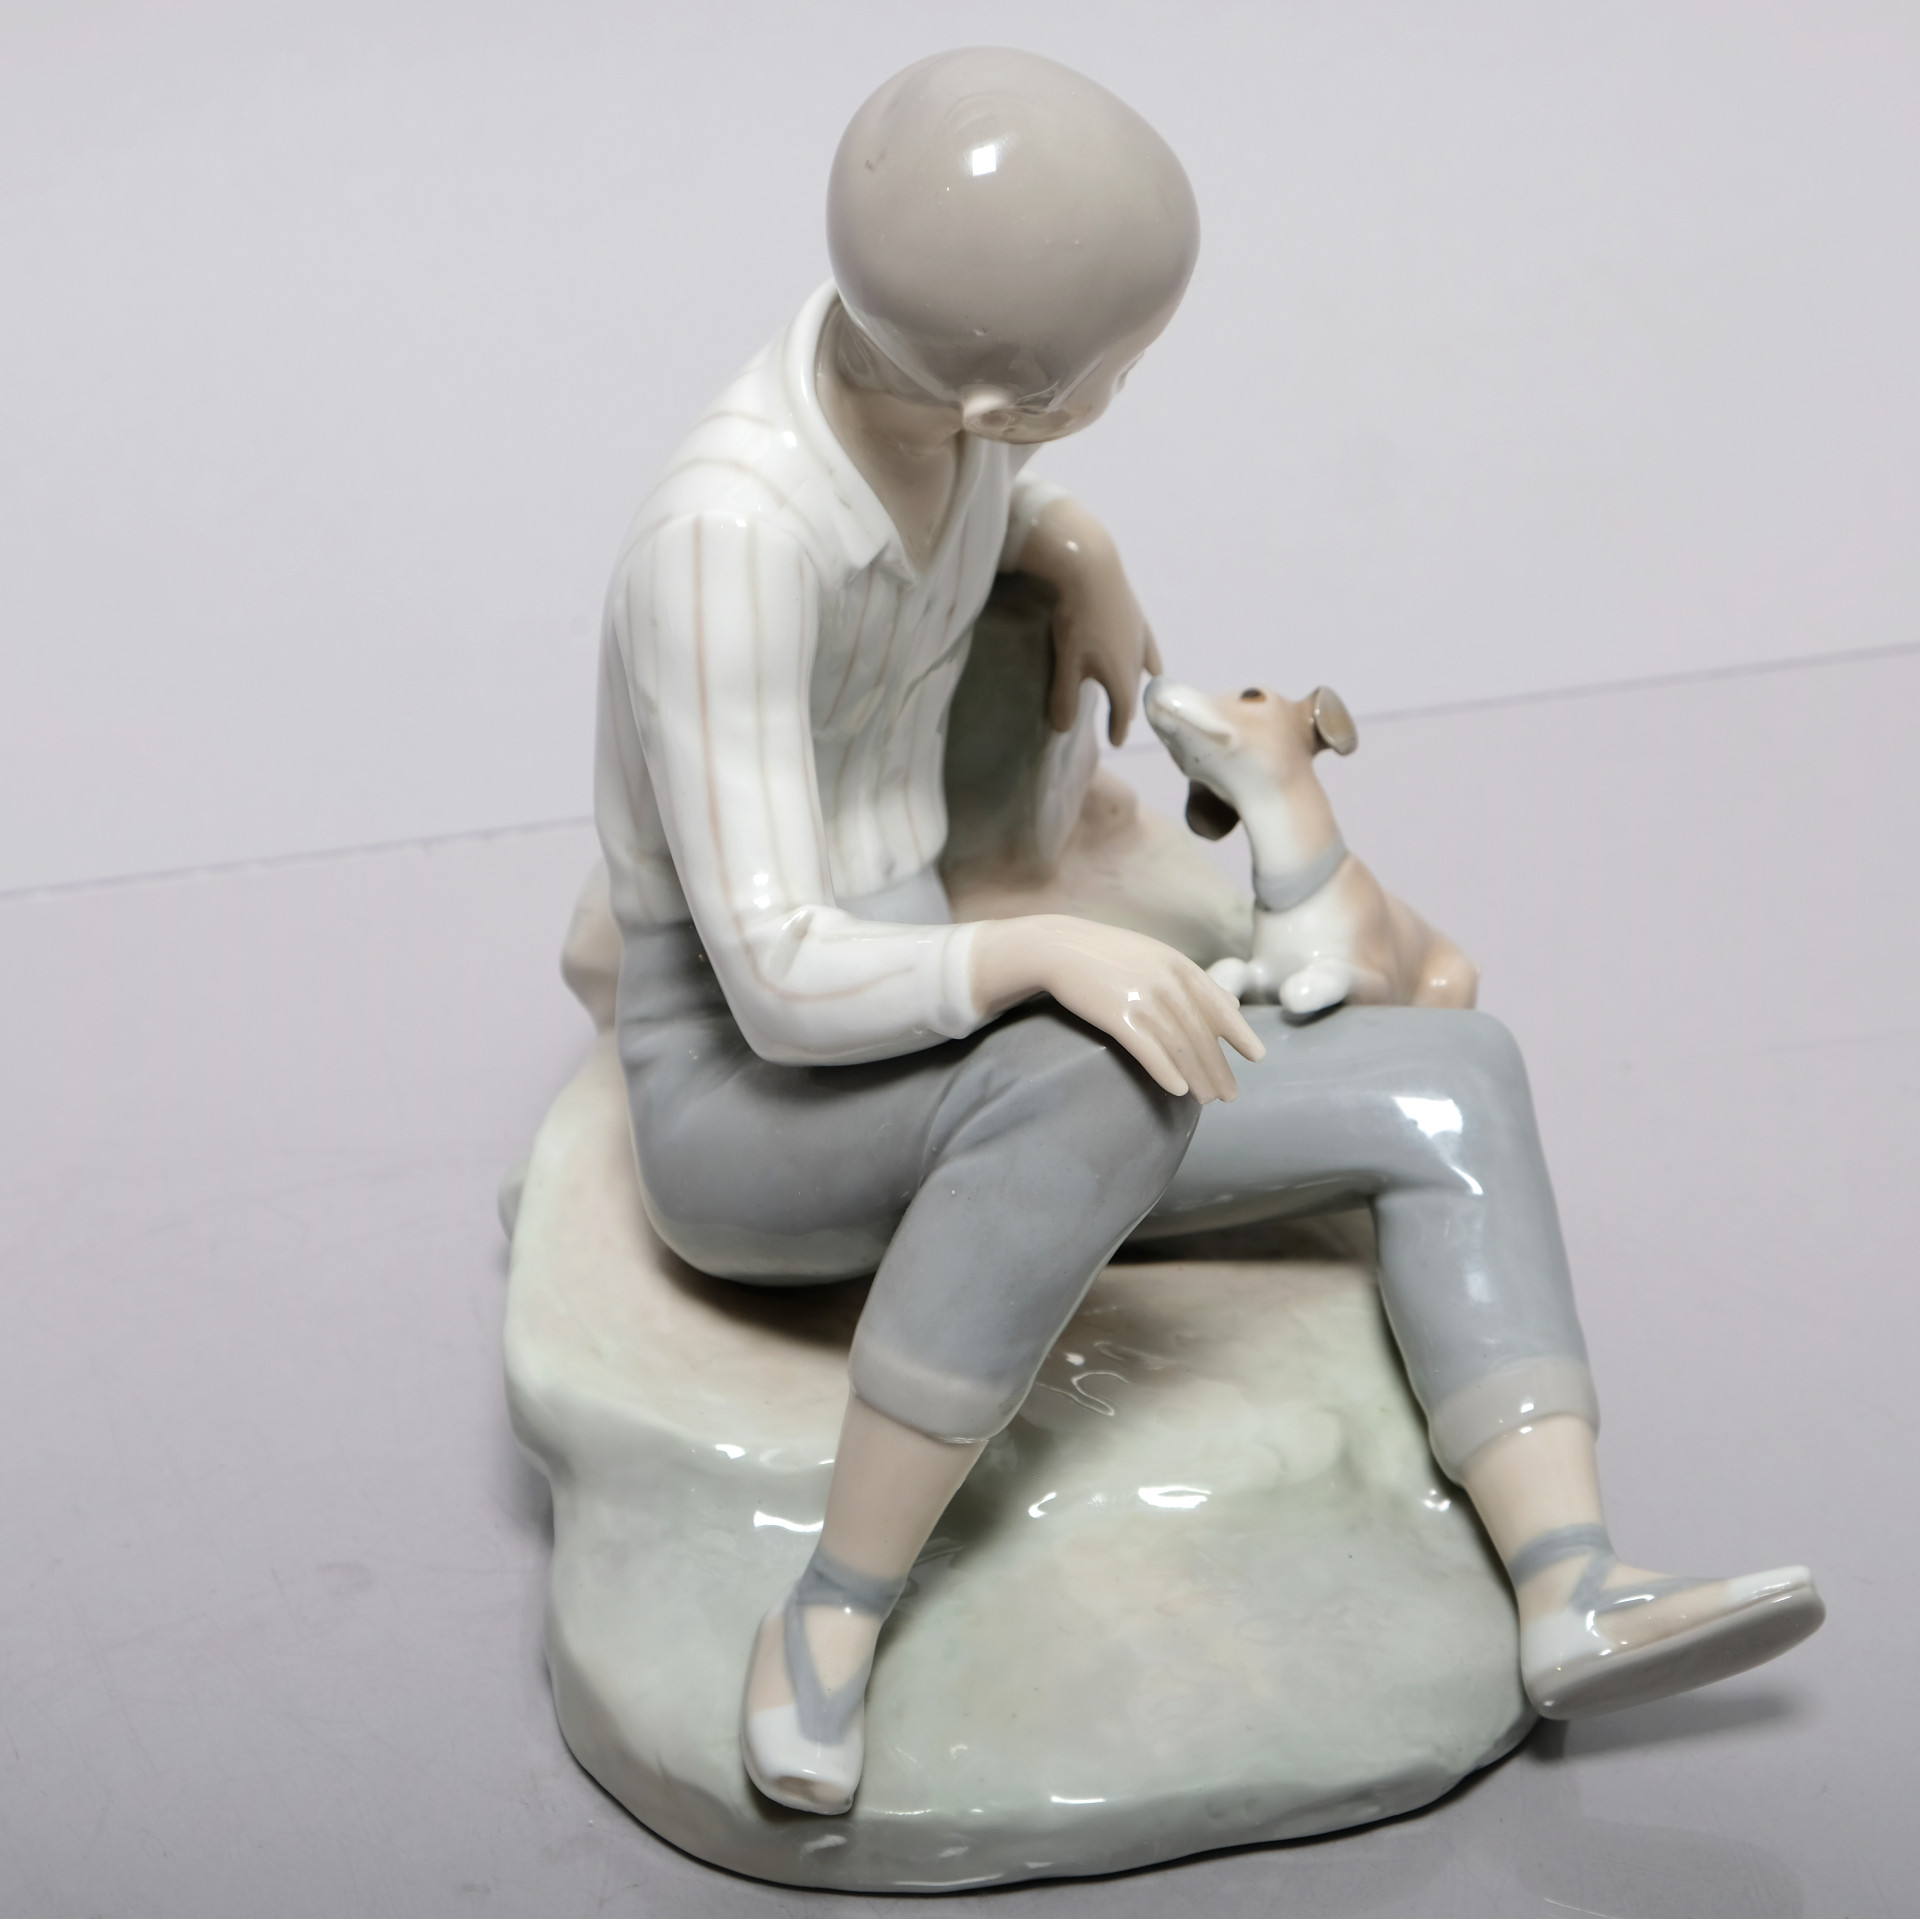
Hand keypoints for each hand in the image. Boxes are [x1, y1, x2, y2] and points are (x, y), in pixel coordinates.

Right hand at [971, 916, 1265, 1102]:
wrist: (1058, 947)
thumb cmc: (1107, 955)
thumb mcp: (1155, 955)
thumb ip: (1190, 979)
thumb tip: (1230, 1005)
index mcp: (1179, 965)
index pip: (1219, 1005)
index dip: (1240, 1033)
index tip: (1257, 1057)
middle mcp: (1166, 981)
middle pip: (1201, 1034)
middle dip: (1219, 1068)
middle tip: (1230, 1096)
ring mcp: (1142, 997)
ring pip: (1180, 1046)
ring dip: (1198, 1077)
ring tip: (1207, 1100)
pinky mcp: (1116, 1015)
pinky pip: (1148, 1050)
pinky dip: (1166, 1072)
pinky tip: (1178, 1090)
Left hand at [1015, 498, 1162, 743]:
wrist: (1092, 569)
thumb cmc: (1076, 619)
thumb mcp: (1066, 662)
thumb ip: (1065, 697)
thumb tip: (1062, 729)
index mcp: (1121, 677)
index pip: (1122, 712)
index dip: (1118, 728)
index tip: (1115, 742)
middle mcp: (1137, 662)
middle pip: (1132, 693)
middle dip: (1126, 710)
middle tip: (1118, 723)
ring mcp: (1140, 639)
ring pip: (1142, 671)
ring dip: (1135, 686)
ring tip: (1131, 695)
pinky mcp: (1138, 618)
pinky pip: (1148, 648)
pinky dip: (1149, 661)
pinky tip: (1152, 666)